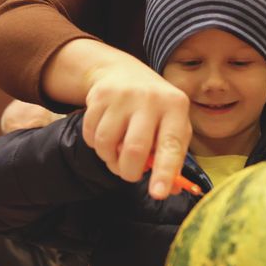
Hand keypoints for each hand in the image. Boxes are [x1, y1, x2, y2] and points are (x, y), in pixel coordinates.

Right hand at [81, 55, 191, 195]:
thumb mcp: (172, 124)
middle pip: (134, 149)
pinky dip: (95, 145)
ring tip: (117, 153)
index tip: (158, 194)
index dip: (164, 172)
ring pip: (107, 144)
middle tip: (129, 174)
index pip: (171, 145)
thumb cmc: (154, 107)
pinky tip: (105, 136)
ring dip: (109, 159)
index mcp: (175, 106)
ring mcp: (122, 96)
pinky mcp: (98, 96)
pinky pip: (90, 135)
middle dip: (129, 172)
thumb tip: (171, 189)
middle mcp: (150, 98)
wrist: (122, 71)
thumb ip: (172, 156)